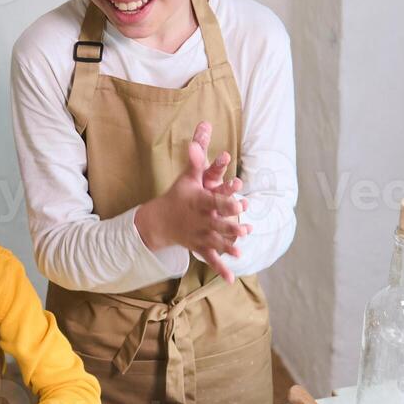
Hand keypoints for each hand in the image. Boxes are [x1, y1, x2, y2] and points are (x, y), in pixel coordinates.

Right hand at [135, 121, 251, 281]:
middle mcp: (199, 219)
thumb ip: (199, 153)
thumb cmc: (179, 195)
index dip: (226, 200)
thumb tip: (205, 124)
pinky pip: (210, 259)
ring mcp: (198, 235)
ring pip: (215, 242)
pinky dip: (220, 269)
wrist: (159, 221)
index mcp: (198, 201)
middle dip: (229, 226)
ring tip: (241, 250)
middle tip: (244, 228)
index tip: (239, 201)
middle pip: (215, 223)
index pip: (213, 200)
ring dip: (228, 246)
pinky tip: (231, 279)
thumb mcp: (187, 175)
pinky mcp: (199, 248)